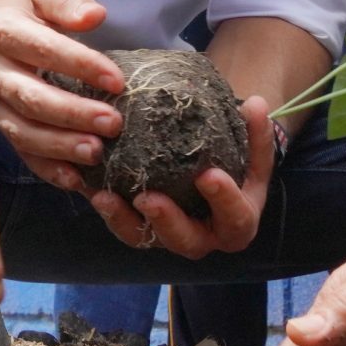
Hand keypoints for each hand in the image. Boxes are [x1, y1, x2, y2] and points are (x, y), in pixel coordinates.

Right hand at [0, 0, 124, 190]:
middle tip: (113, 124)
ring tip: (97, 153)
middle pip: (32, 98)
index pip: (45, 49)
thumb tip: (96, 15)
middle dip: (73, 114)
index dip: (82, 66)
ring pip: (23, 132)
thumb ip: (67, 3)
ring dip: (60, 147)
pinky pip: (21, 152)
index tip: (117, 81)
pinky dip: (47, 170)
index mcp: (5, 31)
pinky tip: (76, 180)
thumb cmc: (23, 13)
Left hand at [90, 95, 273, 257]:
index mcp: (237, 221)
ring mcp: (169, 235)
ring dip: (123, 220)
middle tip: (146, 198)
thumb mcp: (251, 149)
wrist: (214, 173)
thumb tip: (258, 104)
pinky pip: (121, 224)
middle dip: (166, 221)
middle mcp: (204, 236)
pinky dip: (105, 207)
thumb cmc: (236, 162)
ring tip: (104, 197)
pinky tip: (87, 186)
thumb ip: (255, 131)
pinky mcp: (142, 227)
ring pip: (145, 238)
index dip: (223, 199)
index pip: (236, 217)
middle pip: (186, 241)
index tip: (207, 175)